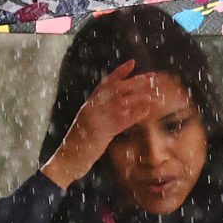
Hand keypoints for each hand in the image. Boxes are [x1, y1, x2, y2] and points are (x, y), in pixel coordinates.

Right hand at [41, 61, 160, 188]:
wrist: (67, 160)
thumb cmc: (80, 145)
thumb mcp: (90, 125)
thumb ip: (102, 114)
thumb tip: (121, 108)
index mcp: (89, 104)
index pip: (106, 83)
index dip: (120, 72)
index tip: (133, 63)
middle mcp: (92, 108)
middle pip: (117, 89)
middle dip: (136, 82)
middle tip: (152, 77)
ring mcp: (96, 119)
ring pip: (121, 102)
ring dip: (139, 97)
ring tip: (155, 95)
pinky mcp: (101, 132)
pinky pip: (121, 121)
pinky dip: (134, 115)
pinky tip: (146, 111)